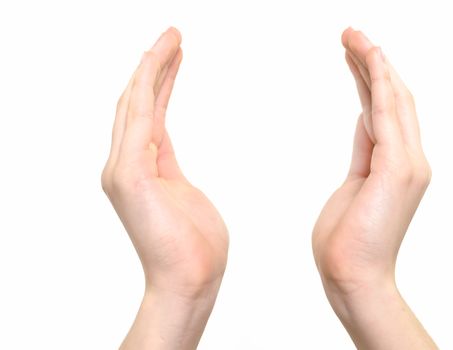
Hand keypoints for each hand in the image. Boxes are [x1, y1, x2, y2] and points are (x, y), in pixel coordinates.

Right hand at [101, 27, 228, 348]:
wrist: (189, 279)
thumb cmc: (193, 244)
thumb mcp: (182, 192)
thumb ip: (166, 162)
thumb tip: (162, 139)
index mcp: (138, 168)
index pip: (146, 115)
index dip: (159, 83)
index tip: (175, 57)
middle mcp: (124, 164)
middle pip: (136, 103)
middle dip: (154, 67)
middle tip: (173, 36)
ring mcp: (123, 169)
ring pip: (135, 103)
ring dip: (152, 67)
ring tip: (172, 38)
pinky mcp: (130, 174)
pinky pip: (141, 118)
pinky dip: (152, 86)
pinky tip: (164, 61)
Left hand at [312, 28, 435, 348]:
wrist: (352, 276)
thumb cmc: (346, 240)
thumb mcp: (353, 185)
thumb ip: (364, 151)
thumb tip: (364, 119)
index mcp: (396, 164)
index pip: (386, 111)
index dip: (371, 80)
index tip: (353, 56)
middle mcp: (409, 159)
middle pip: (394, 99)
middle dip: (373, 64)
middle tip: (351, 35)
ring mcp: (407, 164)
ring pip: (395, 100)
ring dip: (375, 65)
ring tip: (353, 36)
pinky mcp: (397, 169)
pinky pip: (389, 116)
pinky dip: (380, 85)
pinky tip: (368, 60)